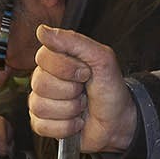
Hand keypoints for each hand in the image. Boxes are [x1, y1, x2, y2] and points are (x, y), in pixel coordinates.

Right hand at [28, 24, 138, 152]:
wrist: (119, 122)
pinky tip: (76, 121)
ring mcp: (41, 102)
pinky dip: (65, 127)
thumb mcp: (102, 58)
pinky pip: (41, 125)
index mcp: (57, 60)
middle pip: (40, 83)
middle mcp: (45, 79)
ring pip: (40, 106)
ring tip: (81, 106)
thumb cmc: (111, 90)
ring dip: (70, 110)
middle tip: (84, 91)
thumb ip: (74, 41)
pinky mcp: (42, 124)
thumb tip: (42, 31)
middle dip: (71, 91)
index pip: (43, 57)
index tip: (86, 72)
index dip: (67, 68)